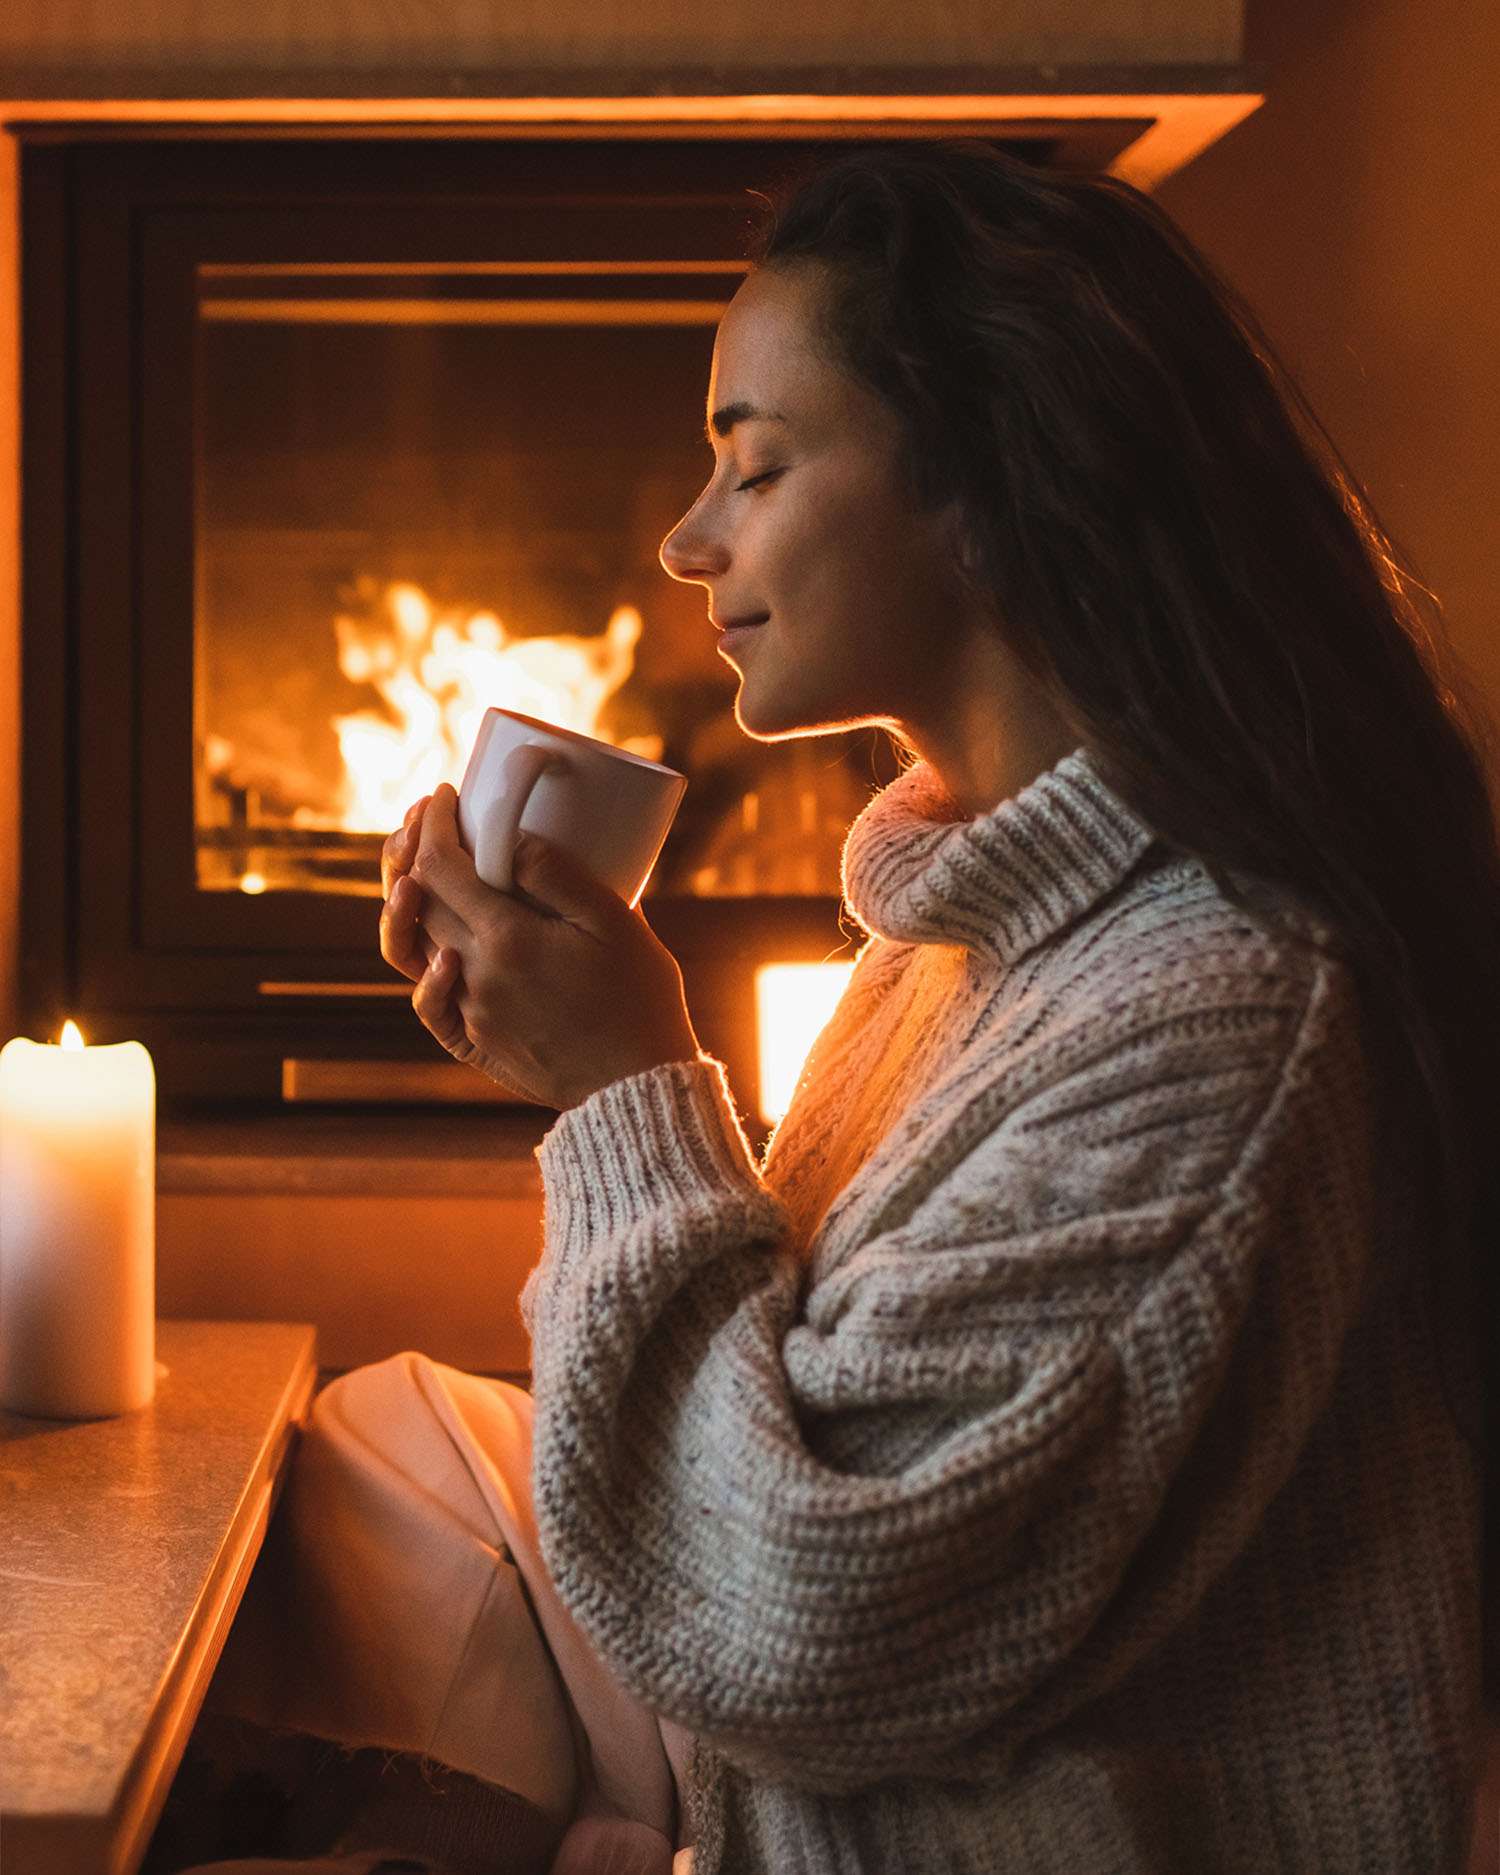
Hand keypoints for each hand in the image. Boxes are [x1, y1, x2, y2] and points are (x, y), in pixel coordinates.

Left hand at [378, 783, 703, 1109]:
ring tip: (417, 874)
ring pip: (412, 948)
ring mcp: (470, 1011)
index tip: (446, 795)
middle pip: (418, 901)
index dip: (434, 824)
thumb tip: (510, 836)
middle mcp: (474, 975)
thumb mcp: (614, 923)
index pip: (441, 866)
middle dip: (415, 851)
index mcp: (507, 939)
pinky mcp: (476, 1042)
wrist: (636, 1088)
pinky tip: (438, 948)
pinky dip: (423, 968)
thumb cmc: (638, 999)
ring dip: (406, 904)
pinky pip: (429, 1002)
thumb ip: (557, 875)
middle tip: (431, 820)